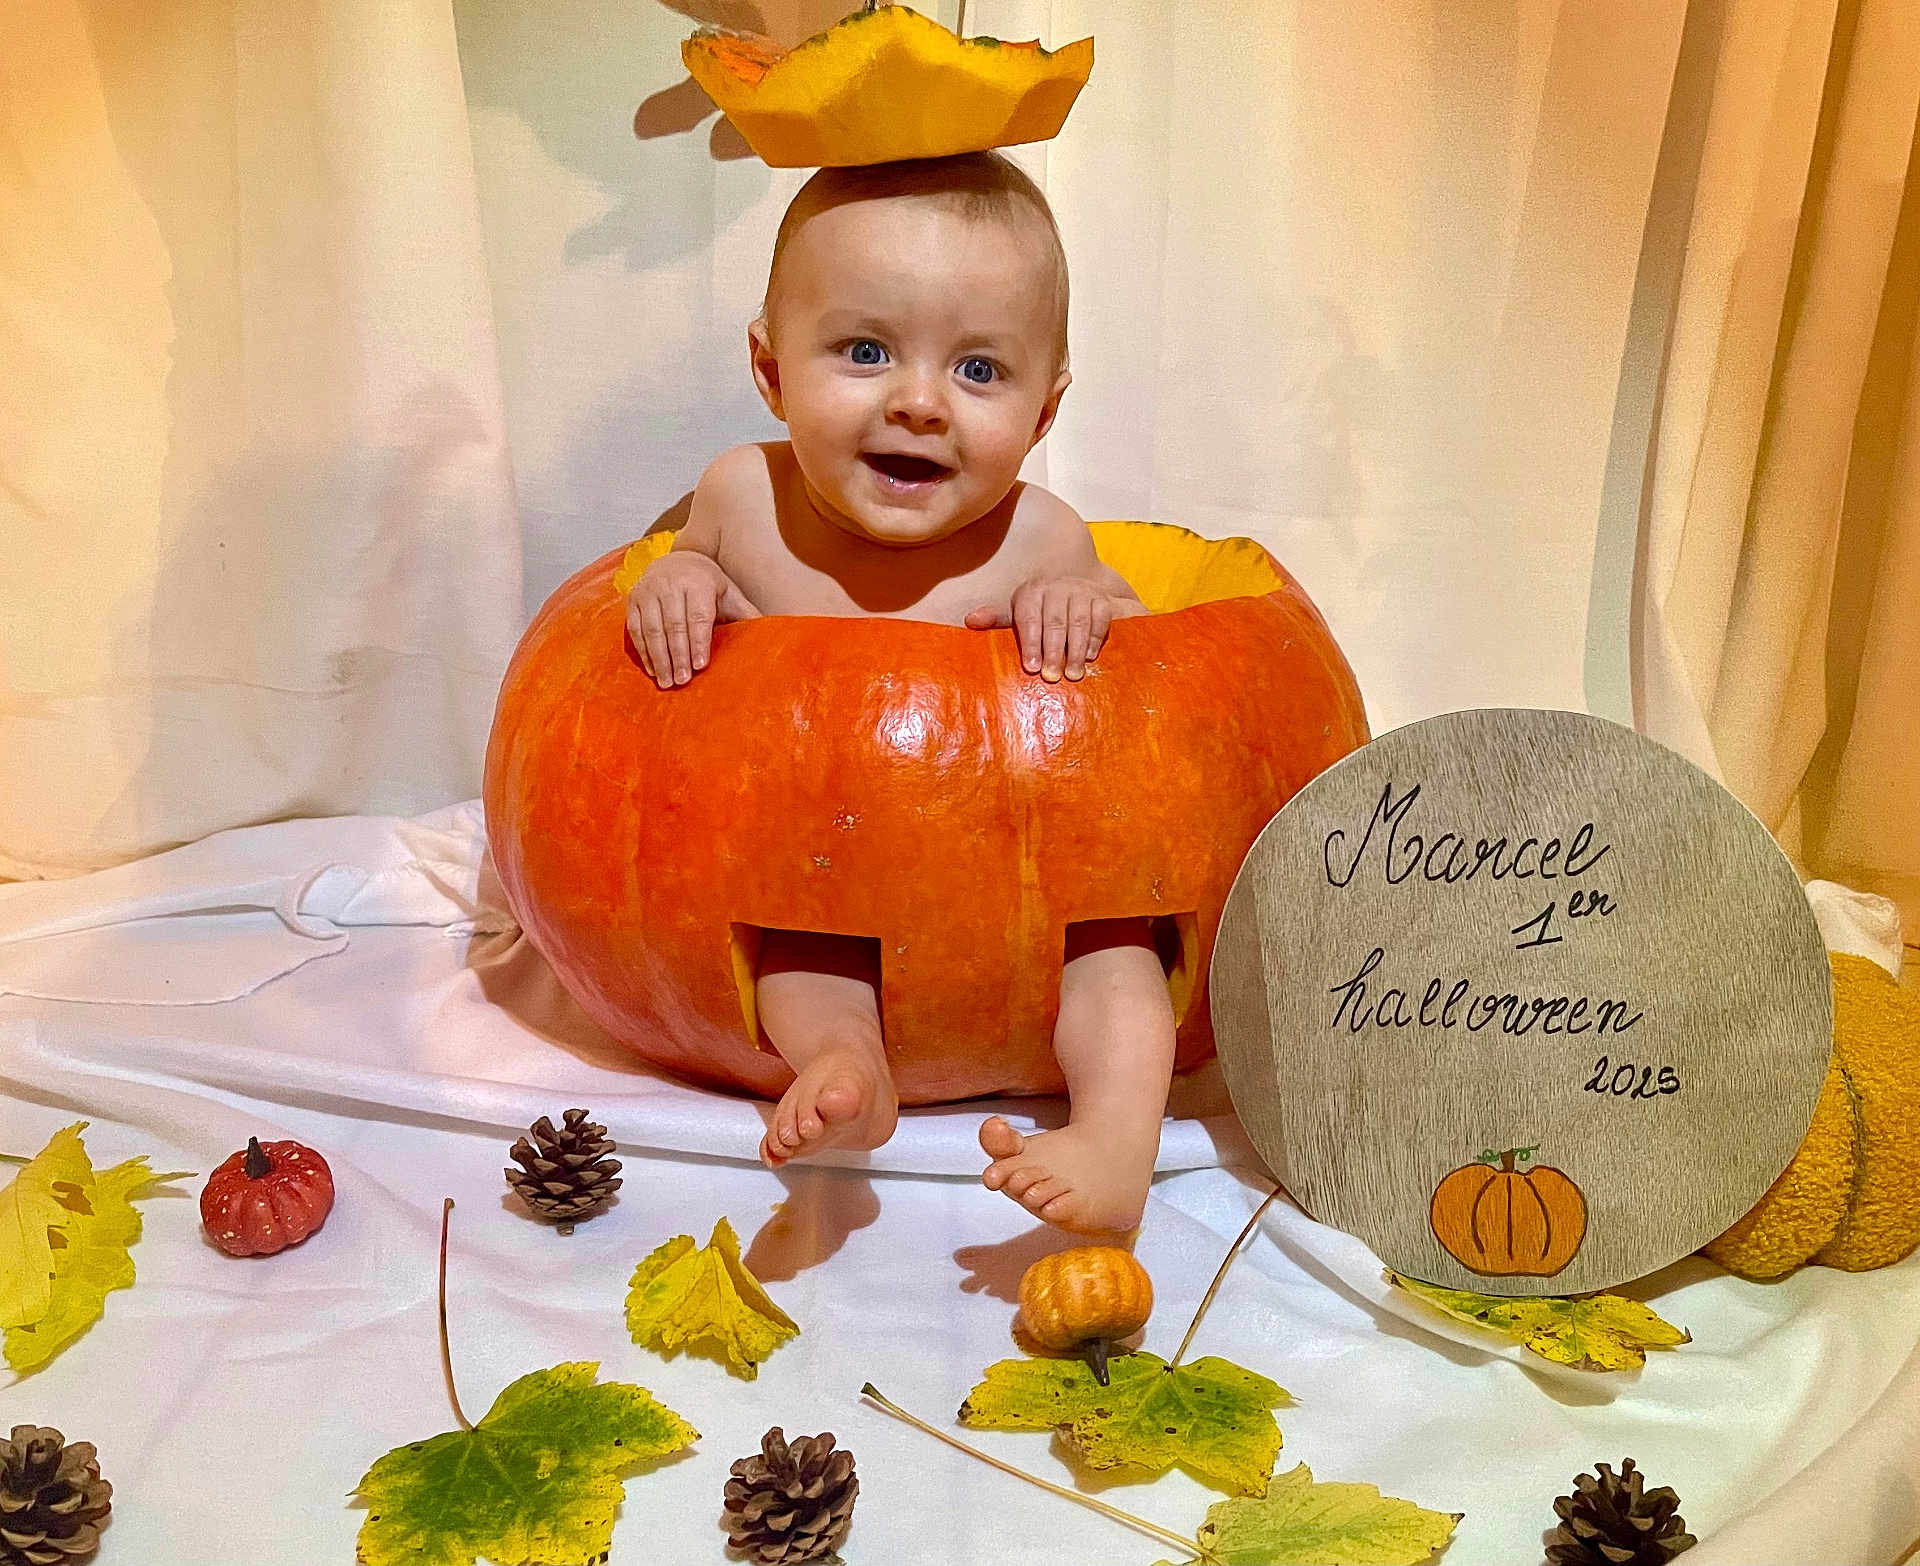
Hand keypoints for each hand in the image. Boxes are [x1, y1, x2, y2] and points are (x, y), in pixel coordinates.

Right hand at [626, 552, 760, 687]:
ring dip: (660, 659)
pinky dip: (643, 652)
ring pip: (652, 629)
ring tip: (667, 682)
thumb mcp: (729, 593)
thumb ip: (746, 613)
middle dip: (678, 656)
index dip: (699, 642)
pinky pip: (635, 629)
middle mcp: (670, 583)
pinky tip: (653, 670)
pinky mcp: (633, 598)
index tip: (700, 666)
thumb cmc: (709, 584)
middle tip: (683, 681)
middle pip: (674, 625)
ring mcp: (648, 590)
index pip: (697, 616)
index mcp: (698, 582)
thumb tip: (773, 636)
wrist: (678, 559)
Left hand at [964, 575, 1144, 681]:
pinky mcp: (1102, 598)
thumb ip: (997, 618)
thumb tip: (970, 621)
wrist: (1079, 591)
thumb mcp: (1019, 613)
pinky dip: (1095, 638)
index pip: (1029, 618)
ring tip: (1073, 674)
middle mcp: (1056, 587)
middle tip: (1052, 677)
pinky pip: (1100, 617)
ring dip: (1075, 650)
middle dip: (1053, 652)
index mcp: (1031, 592)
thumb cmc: (1042, 610)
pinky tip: (1089, 657)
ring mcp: (1081, 591)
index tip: (1031, 668)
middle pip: (1054, 622)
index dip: (1030, 644)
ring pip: (1078, 621)